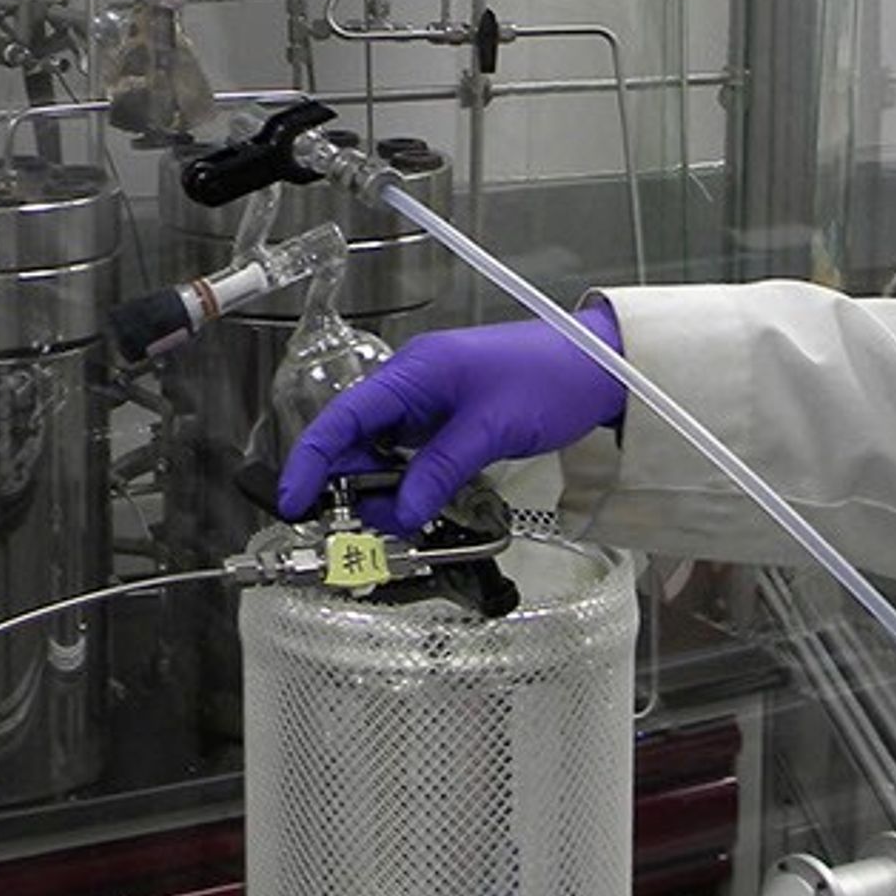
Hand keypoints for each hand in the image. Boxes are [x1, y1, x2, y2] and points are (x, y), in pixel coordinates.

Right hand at [275, 301, 626, 533]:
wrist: (601, 366)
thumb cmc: (551, 376)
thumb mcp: (490, 429)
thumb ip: (439, 471)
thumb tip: (398, 513)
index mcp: (414, 373)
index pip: (343, 418)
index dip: (311, 462)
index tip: (294, 501)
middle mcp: (415, 385)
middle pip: (356, 440)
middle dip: (349, 486)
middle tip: (358, 529)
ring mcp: (433, 403)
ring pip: (384, 453)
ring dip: (382, 490)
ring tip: (393, 523)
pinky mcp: (452, 421)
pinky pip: (413, 456)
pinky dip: (409, 483)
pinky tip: (417, 506)